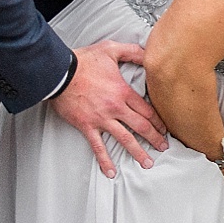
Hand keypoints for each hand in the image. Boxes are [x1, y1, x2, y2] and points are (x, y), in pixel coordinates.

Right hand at [50, 41, 170, 177]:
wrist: (58, 73)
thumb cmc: (83, 61)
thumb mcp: (112, 50)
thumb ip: (133, 52)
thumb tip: (149, 53)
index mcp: (123, 92)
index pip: (147, 110)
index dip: (158, 121)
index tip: (165, 129)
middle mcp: (115, 108)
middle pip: (141, 126)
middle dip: (154, 138)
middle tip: (163, 148)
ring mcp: (101, 119)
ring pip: (124, 139)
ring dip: (137, 152)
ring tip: (148, 163)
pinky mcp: (86, 126)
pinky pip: (98, 146)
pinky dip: (105, 160)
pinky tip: (111, 172)